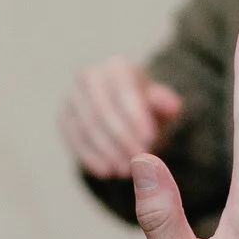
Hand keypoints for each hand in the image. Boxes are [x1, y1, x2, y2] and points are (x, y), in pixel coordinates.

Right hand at [62, 56, 184, 180]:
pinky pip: (74, 139)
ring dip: (107, 150)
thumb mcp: (161, 106)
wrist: (126, 116)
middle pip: (102, 110)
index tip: (149, 140)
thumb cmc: (147, 110)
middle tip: (138, 160)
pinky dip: (90, 157)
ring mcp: (73, 97)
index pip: (124, 91)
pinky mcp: (64, 118)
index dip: (135, 116)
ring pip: (87, 126)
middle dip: (121, 137)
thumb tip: (173, 106)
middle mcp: (90, 77)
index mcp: (117, 67)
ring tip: (126, 170)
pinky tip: (106, 172)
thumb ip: (165, 104)